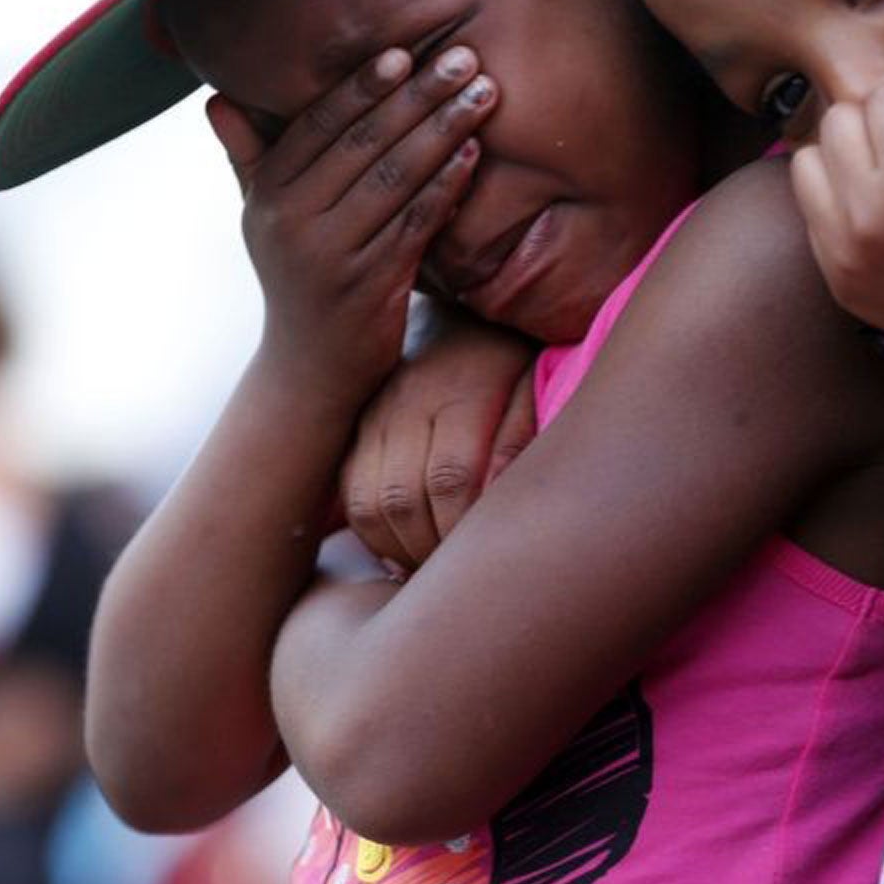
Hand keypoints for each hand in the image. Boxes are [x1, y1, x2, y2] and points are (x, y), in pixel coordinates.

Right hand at [212, 46, 495, 398]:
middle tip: (463, 59)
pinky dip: (446, 187)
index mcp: (268, 194)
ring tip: (483, 96)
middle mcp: (292, 220)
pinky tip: (473, 156)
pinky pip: (416, 223)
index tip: (404, 51)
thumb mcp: (263, 218)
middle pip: (364, 143)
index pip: (318, 125)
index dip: (362, 86)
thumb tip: (216, 99)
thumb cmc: (296, 276)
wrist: (310, 369)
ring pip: (396, 178)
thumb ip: (249, 158)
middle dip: (419, 95)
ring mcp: (332, 254)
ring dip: (445, 131)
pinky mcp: (371, 284)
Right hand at [338, 311, 538, 569]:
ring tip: (429, 569)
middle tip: (455, 578)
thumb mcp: (537, 385)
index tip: (484, 560)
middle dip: (428, 551)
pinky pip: (347, 490)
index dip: (464, 531)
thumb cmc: (516, 356)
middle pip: (401, 498)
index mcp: (462, 388)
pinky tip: (401, 546)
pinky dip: (369, 530)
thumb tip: (498, 502)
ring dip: (395, 548)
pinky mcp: (355, 423)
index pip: (452, 478)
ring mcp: (374, 410)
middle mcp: (407, 398)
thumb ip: (522, 440)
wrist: (464, 305)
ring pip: (365, 502)